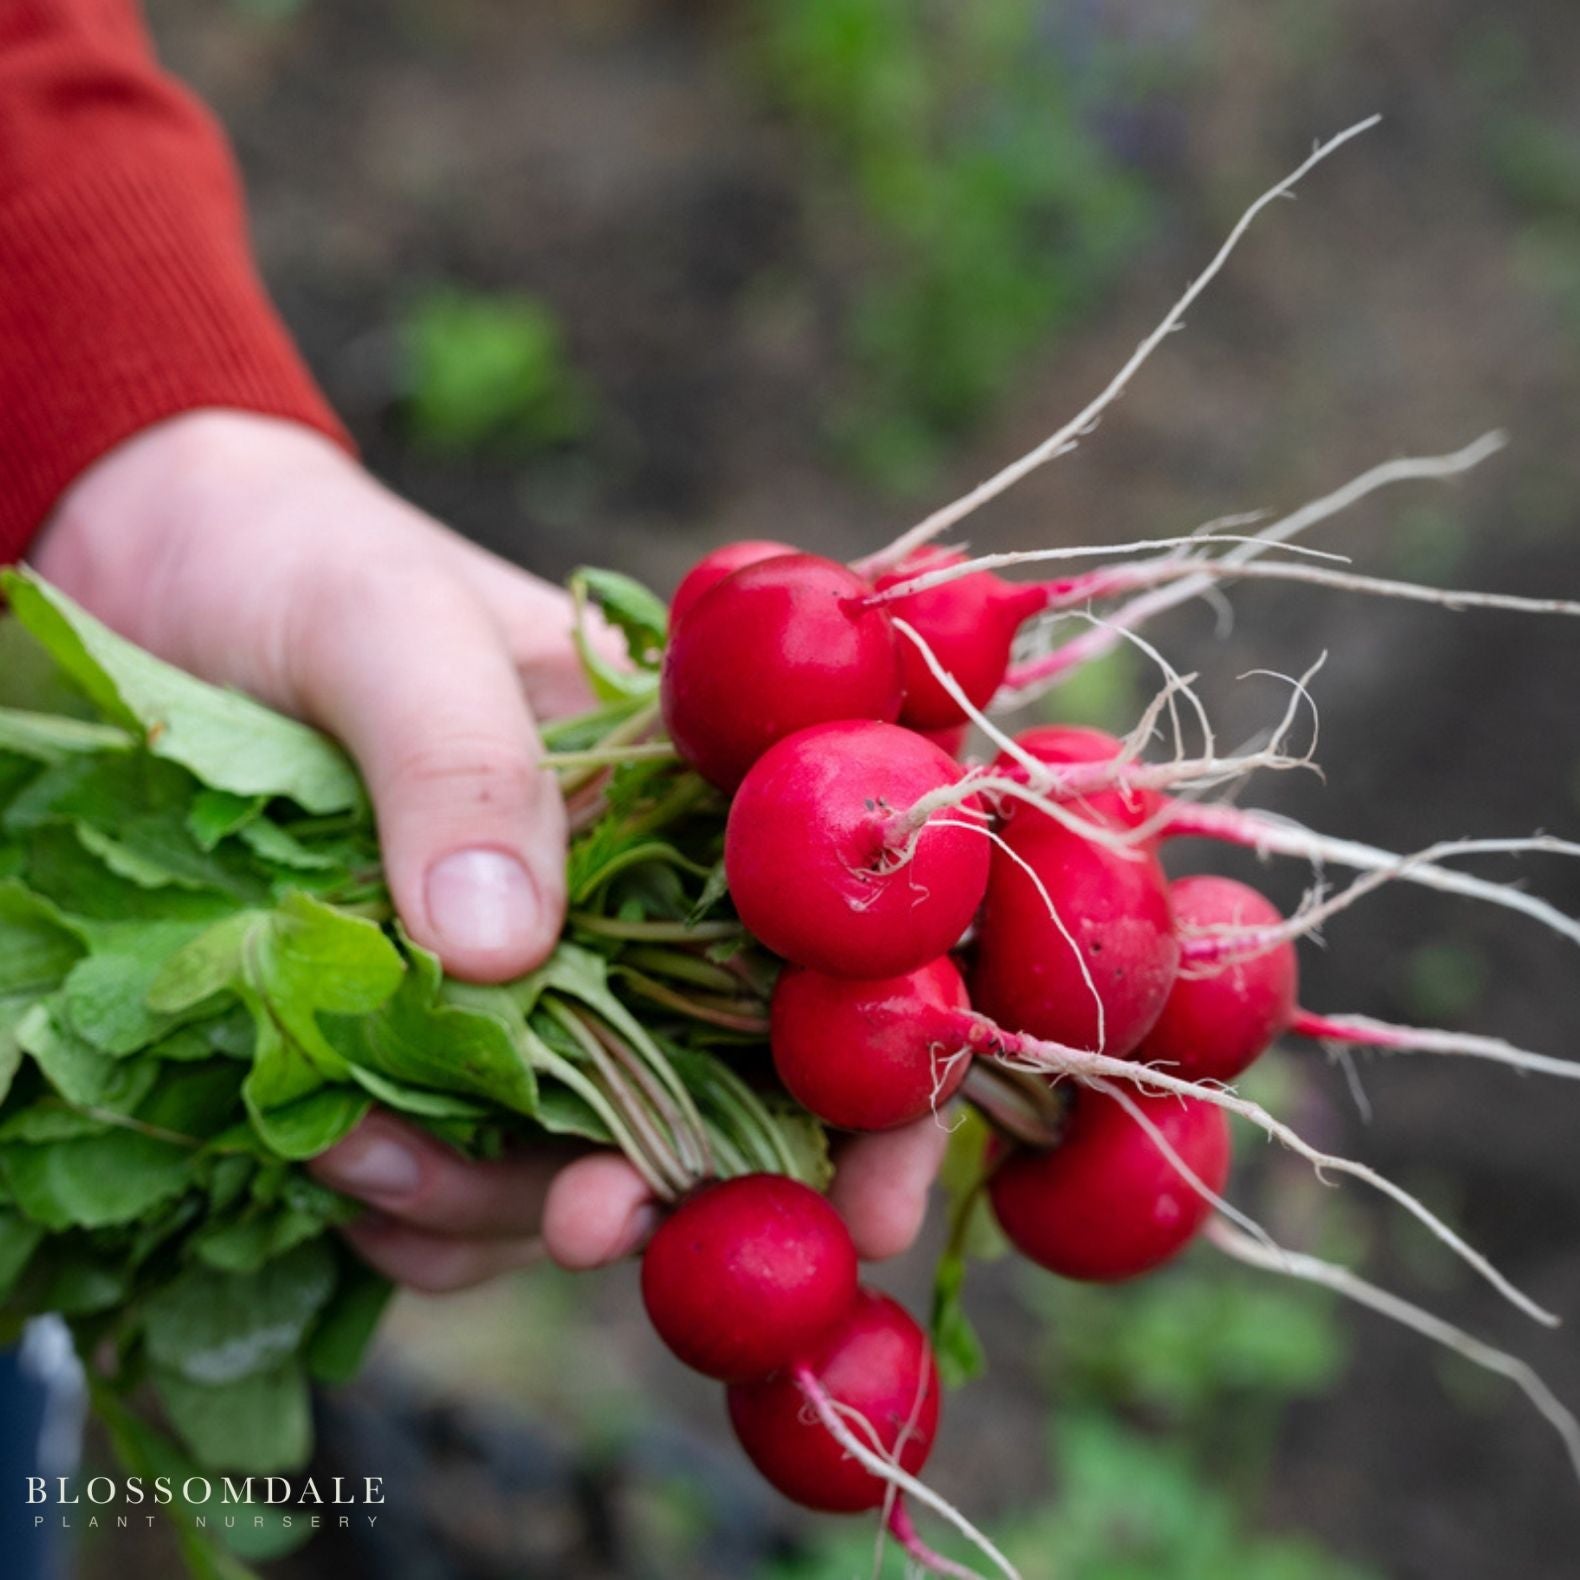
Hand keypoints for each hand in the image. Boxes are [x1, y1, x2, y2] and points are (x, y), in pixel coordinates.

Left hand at [33, 410, 946, 1289]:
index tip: (869, 1205)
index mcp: (692, 786)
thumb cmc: (300, 566)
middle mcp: (641, 901)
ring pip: (583, 1154)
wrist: (148, 578)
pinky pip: (458, 1180)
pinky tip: (340, 1172)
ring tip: (361, 1159)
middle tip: (587, 1227)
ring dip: (493, 1202)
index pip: (836, 938)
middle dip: (675, 1187)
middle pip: (722, 1087)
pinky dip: (412, 1213)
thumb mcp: (382, 627)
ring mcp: (541, 980)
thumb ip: (458, 761)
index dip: (881, 1079)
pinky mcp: (433, 1039)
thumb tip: (502, 955)